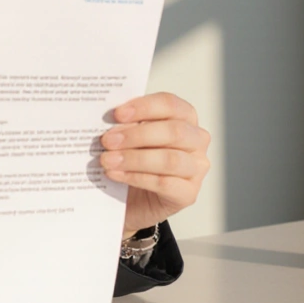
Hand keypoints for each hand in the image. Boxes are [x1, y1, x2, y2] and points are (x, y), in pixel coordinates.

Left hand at [100, 92, 210, 237]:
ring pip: (170, 159)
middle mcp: (196, 140)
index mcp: (183, 117)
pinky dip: (136, 177)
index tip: (117, 114)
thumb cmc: (134, 159)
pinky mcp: (188, 193)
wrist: (134, 198)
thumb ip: (125, 124)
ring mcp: (196, 168)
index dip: (144, 107)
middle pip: (173, 131)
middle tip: (107, 140)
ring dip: (133, 159)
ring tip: (107, 160)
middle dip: (136, 135)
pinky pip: (164, 183)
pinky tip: (115, 174)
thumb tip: (108, 120)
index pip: (170, 104)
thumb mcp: (129, 136)